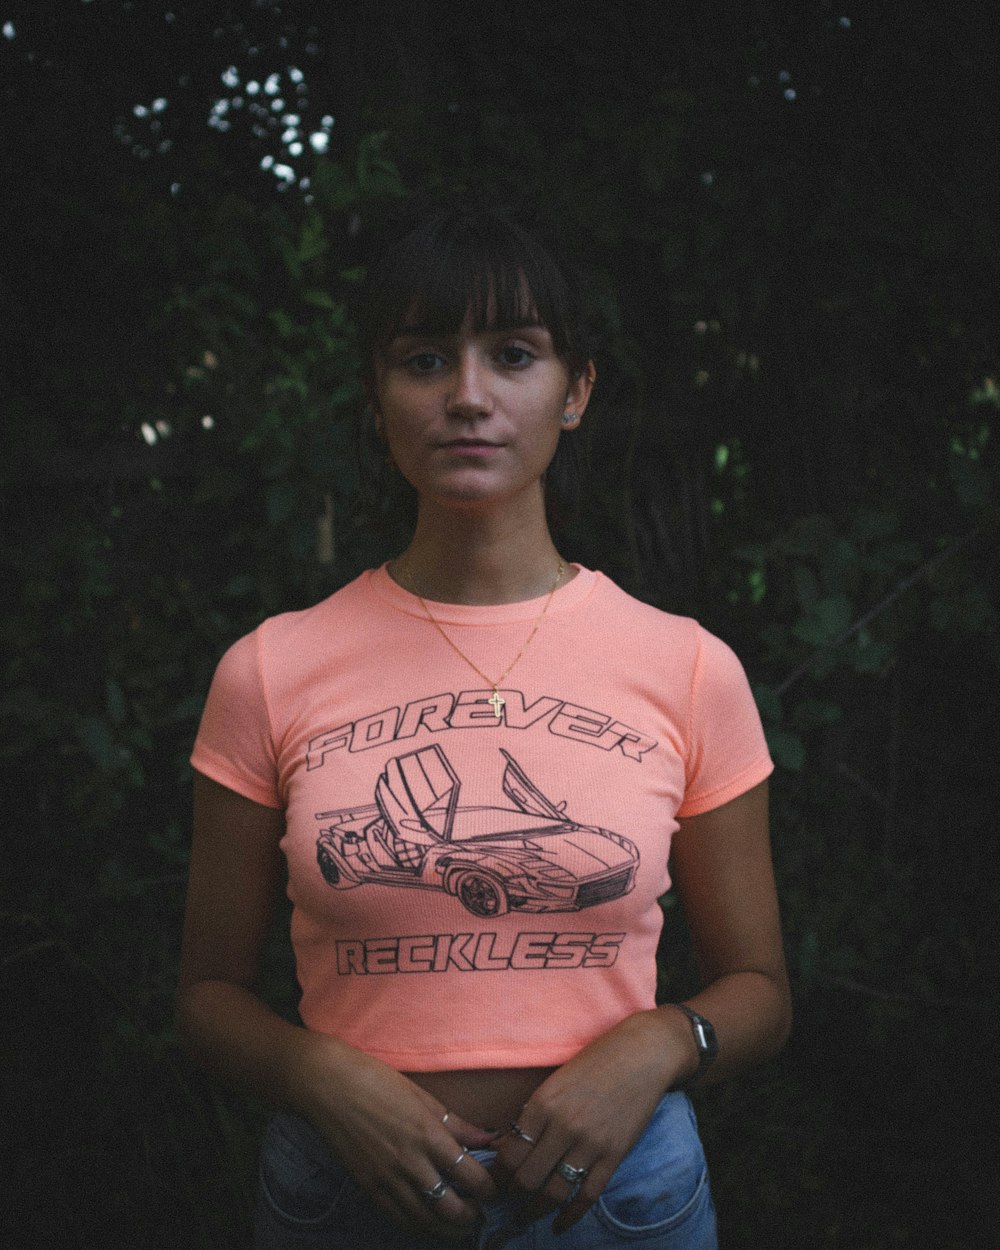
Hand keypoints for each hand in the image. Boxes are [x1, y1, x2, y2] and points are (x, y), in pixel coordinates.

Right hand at [291, 1034, 498, 1240]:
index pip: (470, 1175)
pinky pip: (398, 1218)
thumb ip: (456, 1123)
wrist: (327, 1087)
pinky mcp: (368, 1188)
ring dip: (448, 1229)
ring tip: (460, 1226)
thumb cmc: (376, 1081)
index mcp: (428, 1134)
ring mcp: (386, 1179)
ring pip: (425, 1221)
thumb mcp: (421, 1096)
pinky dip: (418, 1226)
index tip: (493, 1189)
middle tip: (480, 1214)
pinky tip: (428, 1223)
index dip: (488, 1189)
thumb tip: (488, 1137)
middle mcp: (410, 1162)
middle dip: (472, 1216)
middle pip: (451, 1208)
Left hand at [490, 1008, 688, 1232]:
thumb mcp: (555, 1081)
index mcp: (543, 1103)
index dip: (498, 1174)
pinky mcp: (614, 1155)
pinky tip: (559, 1226)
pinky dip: (570, 1217)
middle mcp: (563, 1126)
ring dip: (536, 1212)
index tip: (495, 1182)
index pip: (509, 1153)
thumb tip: (509, 1146)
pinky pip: (587, 1196)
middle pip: (527, 1179)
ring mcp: (591, 1143)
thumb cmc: (595, 1062)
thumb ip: (534, 1113)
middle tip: (508, 1202)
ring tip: (526, 1218)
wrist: (642, 1055)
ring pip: (554, 1193)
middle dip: (514, 1196)